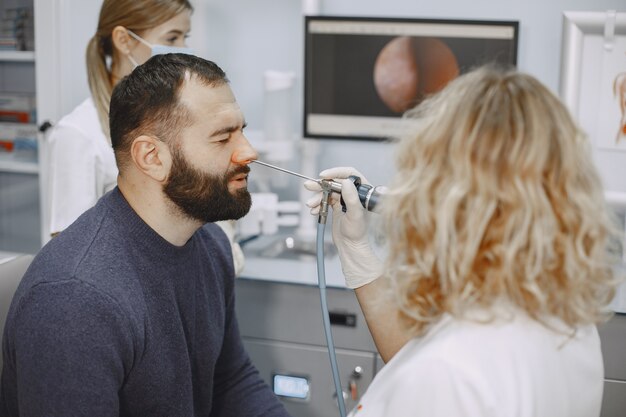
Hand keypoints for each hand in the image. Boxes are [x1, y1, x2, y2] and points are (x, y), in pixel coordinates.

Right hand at [304, 167, 382, 288]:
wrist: (350, 246)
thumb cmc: (357, 233)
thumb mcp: (355, 215)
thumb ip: (351, 198)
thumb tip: (345, 181)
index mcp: (362, 191)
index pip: (350, 174)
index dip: (336, 172)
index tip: (324, 176)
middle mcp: (354, 193)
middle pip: (335, 181)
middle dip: (321, 185)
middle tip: (309, 186)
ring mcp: (344, 199)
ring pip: (328, 191)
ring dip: (317, 196)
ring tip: (310, 205)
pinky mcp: (337, 205)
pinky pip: (324, 199)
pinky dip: (318, 203)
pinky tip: (314, 210)